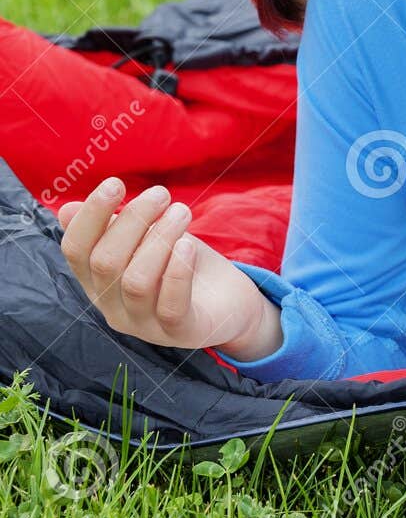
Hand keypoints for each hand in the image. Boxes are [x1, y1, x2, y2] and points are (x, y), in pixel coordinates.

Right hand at [58, 177, 270, 355]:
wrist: (227, 302)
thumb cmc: (179, 263)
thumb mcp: (146, 239)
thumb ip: (111, 227)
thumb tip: (65, 210)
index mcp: (97, 282)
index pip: (75, 250)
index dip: (90, 216)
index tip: (116, 183)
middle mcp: (112, 307)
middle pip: (105, 262)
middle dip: (132, 220)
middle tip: (161, 194)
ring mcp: (144, 326)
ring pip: (136, 281)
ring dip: (159, 238)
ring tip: (182, 212)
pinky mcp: (179, 333)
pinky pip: (170, 306)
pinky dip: (177, 272)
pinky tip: (189, 245)